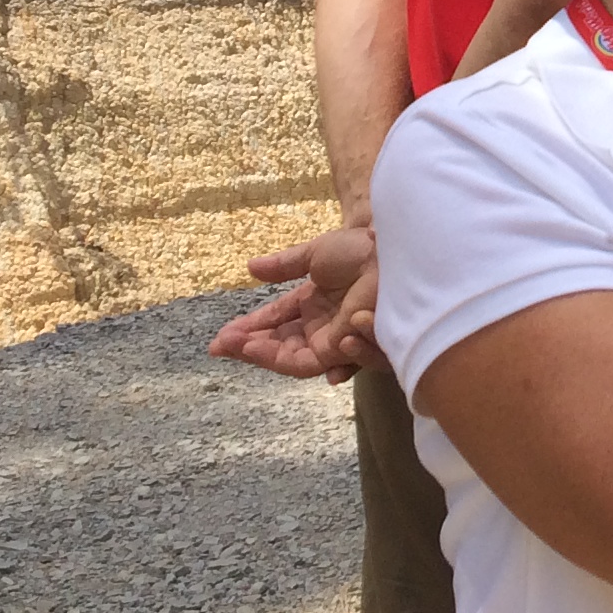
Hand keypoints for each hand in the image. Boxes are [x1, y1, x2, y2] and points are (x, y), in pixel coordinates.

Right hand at [207, 225, 379, 380]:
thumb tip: (250, 268)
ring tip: (240, 346)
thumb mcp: (314, 255)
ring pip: (292, 360)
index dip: (248, 330)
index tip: (221, 338)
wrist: (391, 250)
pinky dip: (295, 358)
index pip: (274, 323)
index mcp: (312, 305)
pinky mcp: (347, 347)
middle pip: (278, 347)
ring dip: (263, 354)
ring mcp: (334, 339)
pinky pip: (318, 363)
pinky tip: (273, 348)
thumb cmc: (360, 249)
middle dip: (248, 347)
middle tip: (221, 346)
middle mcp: (321, 326)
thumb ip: (284, 265)